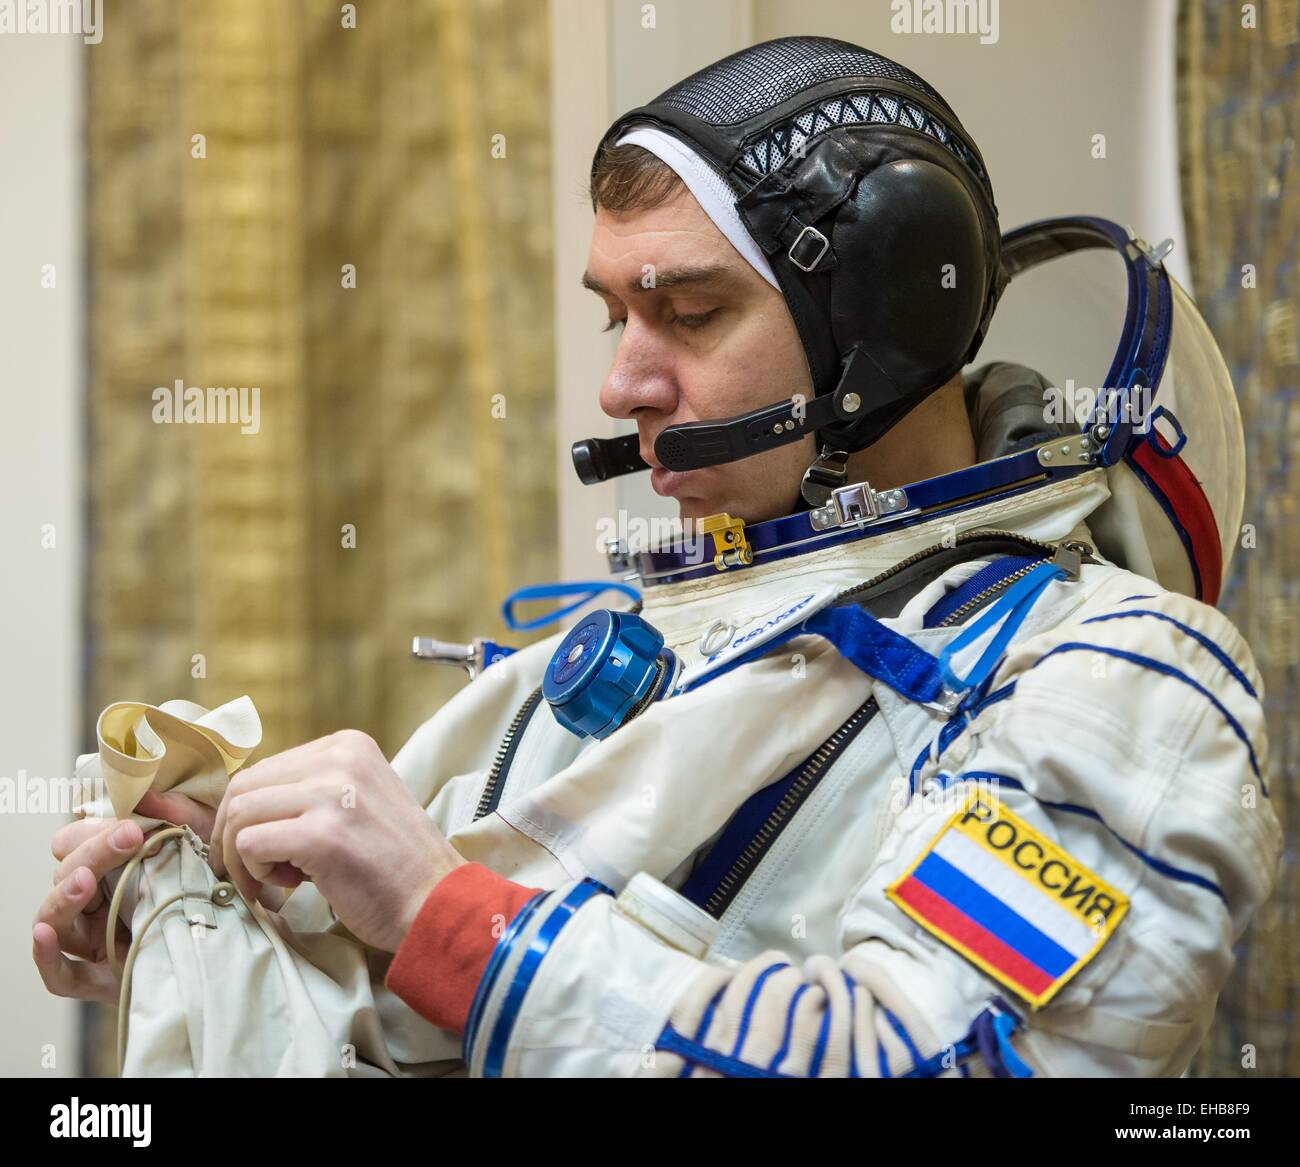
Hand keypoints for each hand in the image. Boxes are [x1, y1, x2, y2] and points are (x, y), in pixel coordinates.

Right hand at [31, 792, 215, 1002]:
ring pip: (54, 921)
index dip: (92, 833)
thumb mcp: (203, 841)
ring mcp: (95, 942)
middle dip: (92, 855)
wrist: (240, 931)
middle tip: (129, 838)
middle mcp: (95, 903)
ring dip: (63, 898)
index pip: (73, 844)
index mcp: (109, 868)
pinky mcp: (103, 980)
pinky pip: (61, 977)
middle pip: (67, 877)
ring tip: (84, 879)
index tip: (131, 826)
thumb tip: (146, 792)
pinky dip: (47, 957)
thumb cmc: (215, 881)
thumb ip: (175, 813)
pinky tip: (45, 935)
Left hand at [211, 729, 465, 951]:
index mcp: (348, 745)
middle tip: (251, 874)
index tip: (257, 849)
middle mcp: (340, 758)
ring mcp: (332, 794)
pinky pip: (250, 845)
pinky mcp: (322, 835)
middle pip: (245, 787)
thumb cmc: (393, 862)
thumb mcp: (355, 802)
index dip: (247, 813)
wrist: (436, 902)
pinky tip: (287, 888)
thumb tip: (231, 808)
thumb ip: (307, 792)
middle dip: (232, 836)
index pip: (265, 768)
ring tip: (273, 884)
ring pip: (240, 814)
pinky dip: (253, 873)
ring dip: (242, 858)